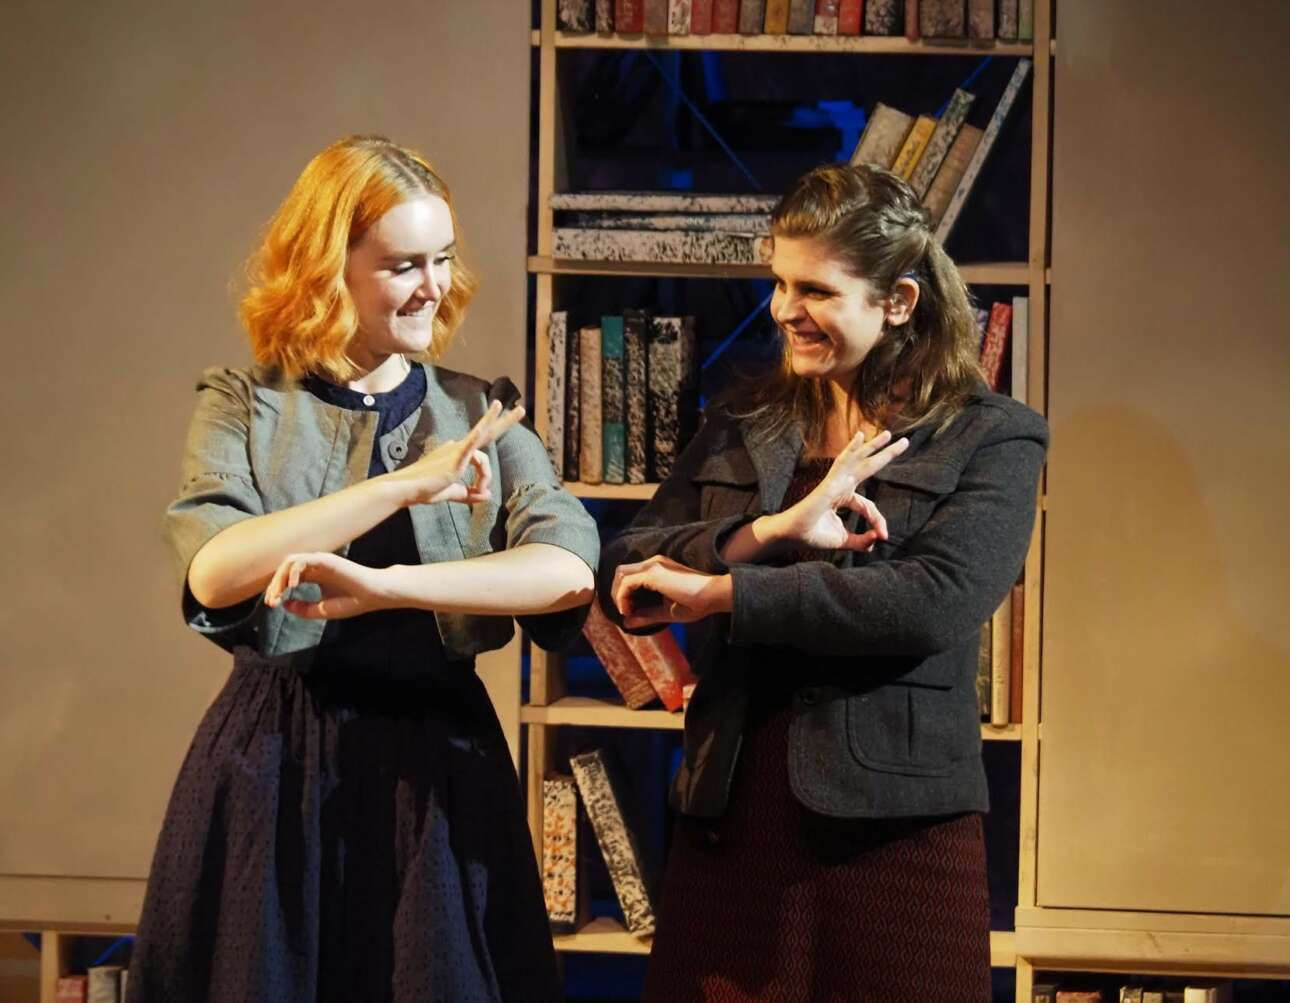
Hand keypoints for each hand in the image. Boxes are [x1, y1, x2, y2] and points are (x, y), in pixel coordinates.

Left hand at [263, 552, 394, 619]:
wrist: (373, 595)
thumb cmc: (352, 601)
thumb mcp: (322, 610)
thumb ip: (303, 609)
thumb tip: (284, 604)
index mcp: (314, 577)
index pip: (287, 578)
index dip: (276, 590)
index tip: (272, 605)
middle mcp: (314, 567)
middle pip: (285, 570)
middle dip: (274, 585)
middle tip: (271, 601)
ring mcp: (319, 562)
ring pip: (290, 562)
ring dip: (280, 578)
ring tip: (278, 594)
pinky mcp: (326, 560)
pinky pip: (303, 561)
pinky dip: (293, 571)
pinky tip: (292, 585)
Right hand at [385, 399, 525, 505]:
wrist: (407, 490)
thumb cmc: (424, 490)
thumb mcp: (452, 493)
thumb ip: (469, 494)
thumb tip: (488, 496)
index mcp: (458, 453)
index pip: (482, 458)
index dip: (484, 477)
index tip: (481, 492)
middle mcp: (459, 447)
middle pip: (487, 432)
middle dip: (505, 421)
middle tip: (521, 410)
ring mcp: (457, 451)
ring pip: (484, 461)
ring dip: (482, 481)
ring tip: (477, 492)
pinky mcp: (454, 459)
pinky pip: (469, 447)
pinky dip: (477, 439)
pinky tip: (484, 427)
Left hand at [612, 555, 731, 629]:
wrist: (713, 596)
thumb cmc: (696, 604)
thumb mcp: (665, 612)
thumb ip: (646, 615)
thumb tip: (626, 623)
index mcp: (658, 568)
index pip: (630, 574)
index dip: (623, 592)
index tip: (630, 610)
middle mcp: (654, 563)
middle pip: (621, 572)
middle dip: (617, 591)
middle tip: (625, 610)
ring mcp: (653, 566)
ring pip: (621, 574)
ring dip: (618, 593)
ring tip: (626, 610)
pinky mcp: (653, 573)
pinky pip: (627, 583)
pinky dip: (622, 596)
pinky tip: (629, 609)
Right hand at [767, 429, 907, 551]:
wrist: (794, 536)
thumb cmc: (813, 536)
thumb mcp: (845, 541)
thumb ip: (863, 541)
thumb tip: (881, 538)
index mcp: (844, 498)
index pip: (869, 506)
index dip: (879, 520)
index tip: (884, 535)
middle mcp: (842, 486)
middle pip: (868, 468)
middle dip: (886, 455)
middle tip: (905, 442)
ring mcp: (835, 483)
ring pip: (859, 461)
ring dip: (874, 446)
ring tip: (888, 434)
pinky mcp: (829, 484)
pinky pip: (842, 464)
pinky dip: (851, 450)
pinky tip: (860, 436)